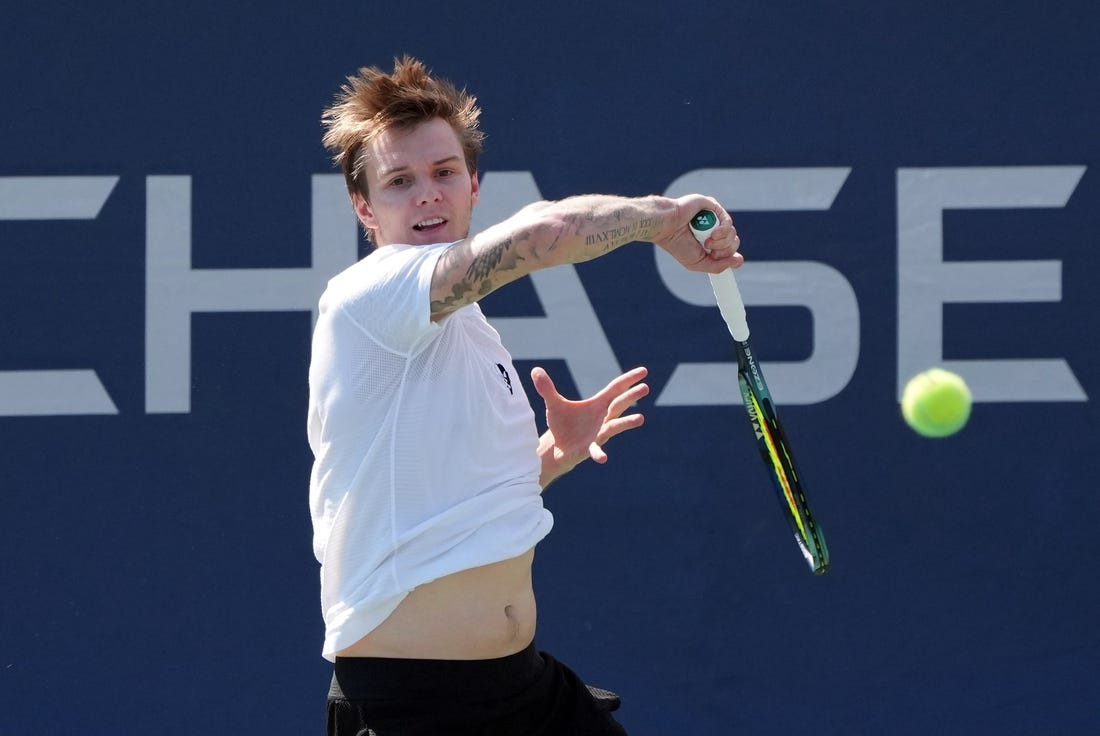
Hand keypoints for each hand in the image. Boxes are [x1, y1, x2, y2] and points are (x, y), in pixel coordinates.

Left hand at [532, 365, 648, 485]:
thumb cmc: (561, 424)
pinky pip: (596, 450)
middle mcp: (602, 418)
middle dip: (631, 396)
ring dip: (626, 422)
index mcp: (597, 404)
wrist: (557, 446)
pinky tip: (603, 458)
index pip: (615, 389)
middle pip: (619, 404)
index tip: (644, 371)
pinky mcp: (589, 448)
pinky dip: (599, 453)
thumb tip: (535, 370)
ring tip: (640, 418)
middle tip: (645, 387)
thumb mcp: (554, 404)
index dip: (628, 380)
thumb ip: (547, 388)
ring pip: (615, 426)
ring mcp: (598, 433)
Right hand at [656, 195, 743, 273]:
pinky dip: (724, 230)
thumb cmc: (678, 245)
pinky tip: (714, 234)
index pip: (730, 250)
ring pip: (732, 233)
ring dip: (722, 242)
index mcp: (710, 242)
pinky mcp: (713, 207)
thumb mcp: (698, 263)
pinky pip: (728, 221)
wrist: (666, 229)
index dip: (729, 256)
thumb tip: (739, 261)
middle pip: (733, 242)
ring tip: (707, 242)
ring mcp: (714, 218)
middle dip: (724, 250)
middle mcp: (713, 230)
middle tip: (710, 251)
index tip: (718, 258)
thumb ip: (719, 266)